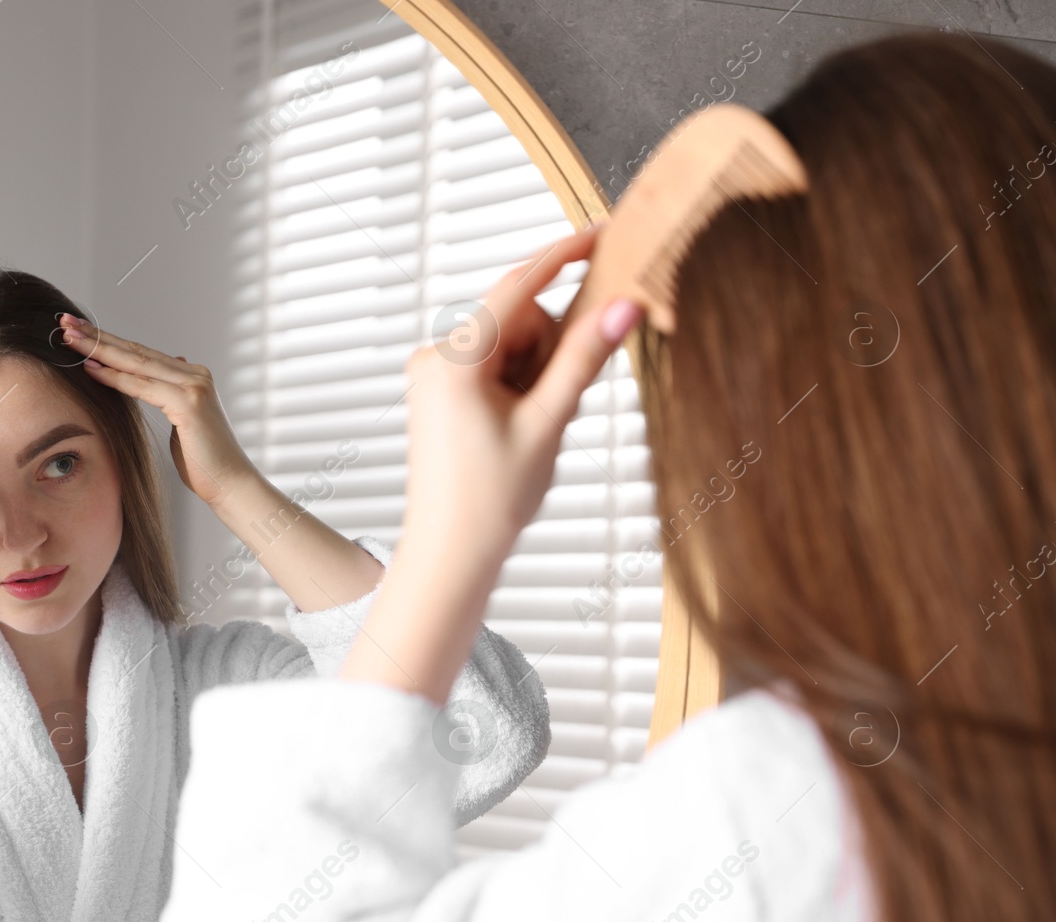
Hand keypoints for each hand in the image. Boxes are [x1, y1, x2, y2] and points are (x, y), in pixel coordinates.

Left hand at [59, 314, 255, 506]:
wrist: (231, 484)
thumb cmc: (203, 462)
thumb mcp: (182, 422)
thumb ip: (172, 396)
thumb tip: (165, 373)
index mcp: (191, 376)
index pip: (142, 354)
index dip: (108, 341)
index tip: (79, 331)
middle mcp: (194, 374)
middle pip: (136, 351)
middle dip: (97, 336)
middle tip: (66, 321)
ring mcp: (194, 386)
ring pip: (136, 363)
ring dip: (98, 349)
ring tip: (69, 337)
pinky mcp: (189, 403)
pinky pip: (142, 386)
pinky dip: (114, 377)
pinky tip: (90, 368)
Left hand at [400, 225, 641, 565]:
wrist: (450, 553)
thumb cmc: (491, 500)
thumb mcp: (549, 423)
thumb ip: (585, 358)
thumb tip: (623, 305)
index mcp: (455, 360)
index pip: (519, 284)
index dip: (564, 255)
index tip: (603, 233)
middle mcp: (434, 356)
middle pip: (518, 318)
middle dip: (549, 351)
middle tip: (552, 408)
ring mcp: (432, 373)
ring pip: (510, 343)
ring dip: (535, 373)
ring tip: (530, 428)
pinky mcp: (438, 389)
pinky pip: (492, 363)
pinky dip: (517, 384)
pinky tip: (515, 427)